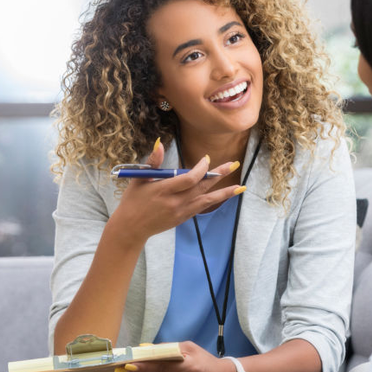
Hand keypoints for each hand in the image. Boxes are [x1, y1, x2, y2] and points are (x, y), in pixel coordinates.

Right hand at [108, 141, 242, 246]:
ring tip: (240, 187)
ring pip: (207, 200)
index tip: (206, 159)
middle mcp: (175, 202)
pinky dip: (214, 201)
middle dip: (218, 175)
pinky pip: (201, 208)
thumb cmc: (132, 200)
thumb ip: (152, 162)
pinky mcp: (182, 218)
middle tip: (234, 164)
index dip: (201, 168)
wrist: (131, 228)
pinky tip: (224, 195)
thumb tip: (160, 144)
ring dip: (224, 193)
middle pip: (202, 187)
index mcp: (163, 190)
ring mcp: (180, 212)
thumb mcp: (139, 179)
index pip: (189, 178)